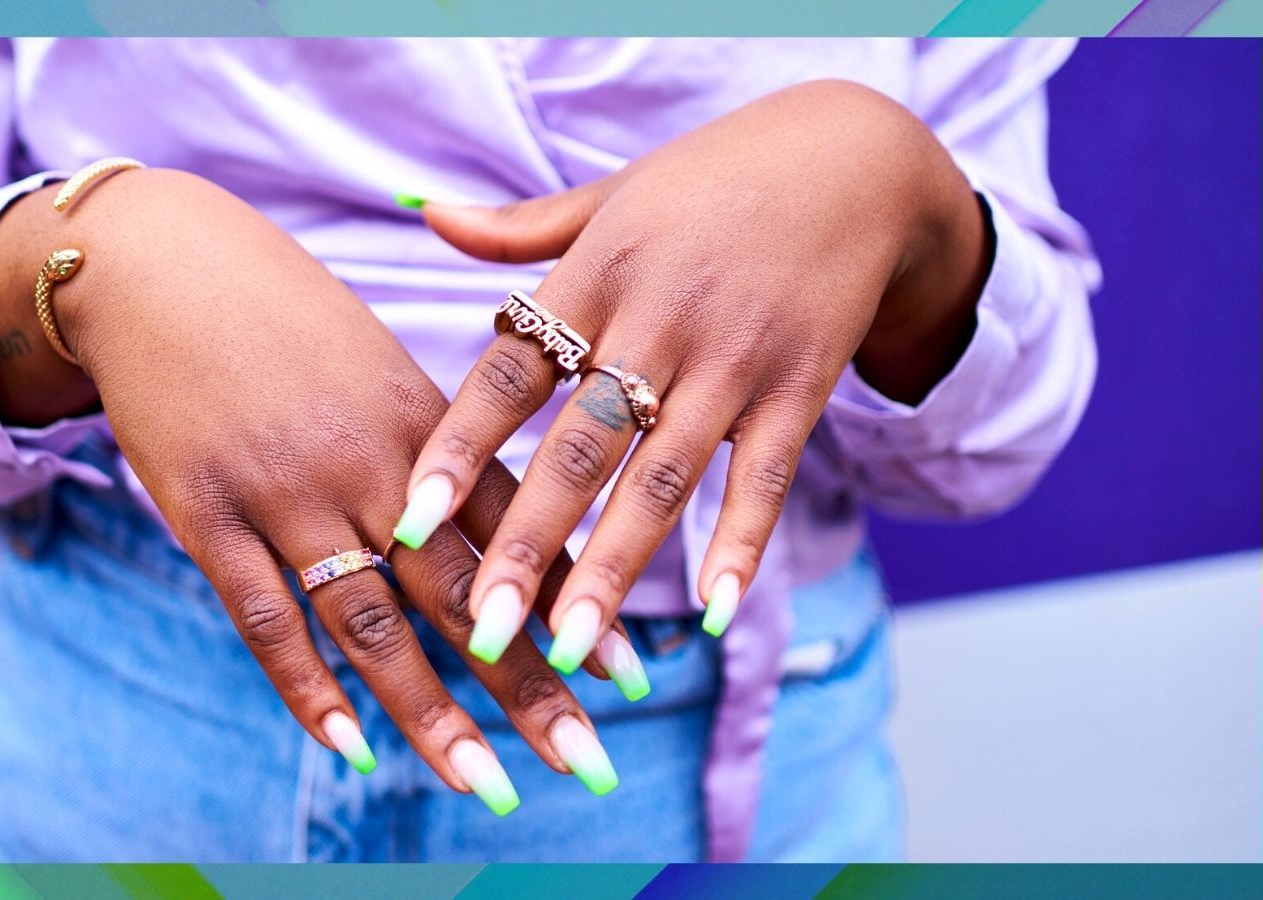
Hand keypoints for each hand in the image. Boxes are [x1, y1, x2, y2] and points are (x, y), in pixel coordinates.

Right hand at [0, 168, 635, 808]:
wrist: (158, 263)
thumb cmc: (278, 312)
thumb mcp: (372, 361)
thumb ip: (425, 442)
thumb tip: (477, 517)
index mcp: (424, 421)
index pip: (514, 530)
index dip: (570, 604)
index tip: (628, 676)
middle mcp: (370, 464)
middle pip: (464, 592)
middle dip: (532, 684)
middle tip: (589, 765)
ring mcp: (287, 492)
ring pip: (375, 622)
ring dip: (435, 714)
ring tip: (491, 788)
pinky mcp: (208, 513)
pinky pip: (267, 617)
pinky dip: (308, 689)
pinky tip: (352, 748)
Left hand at [395, 80, 992, 672]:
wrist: (854, 157)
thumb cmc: (709, 182)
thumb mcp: (609, 195)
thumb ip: (518, 229)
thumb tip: (425, 216)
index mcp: (595, 275)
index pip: (508, 375)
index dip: (457, 450)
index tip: (409, 524)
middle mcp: (659, 320)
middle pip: (578, 448)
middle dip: (528, 545)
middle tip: (483, 628)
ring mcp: (735, 357)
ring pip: (663, 478)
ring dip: (615, 568)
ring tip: (573, 647)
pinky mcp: (801, 386)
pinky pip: (764, 476)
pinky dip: (740, 543)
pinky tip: (711, 612)